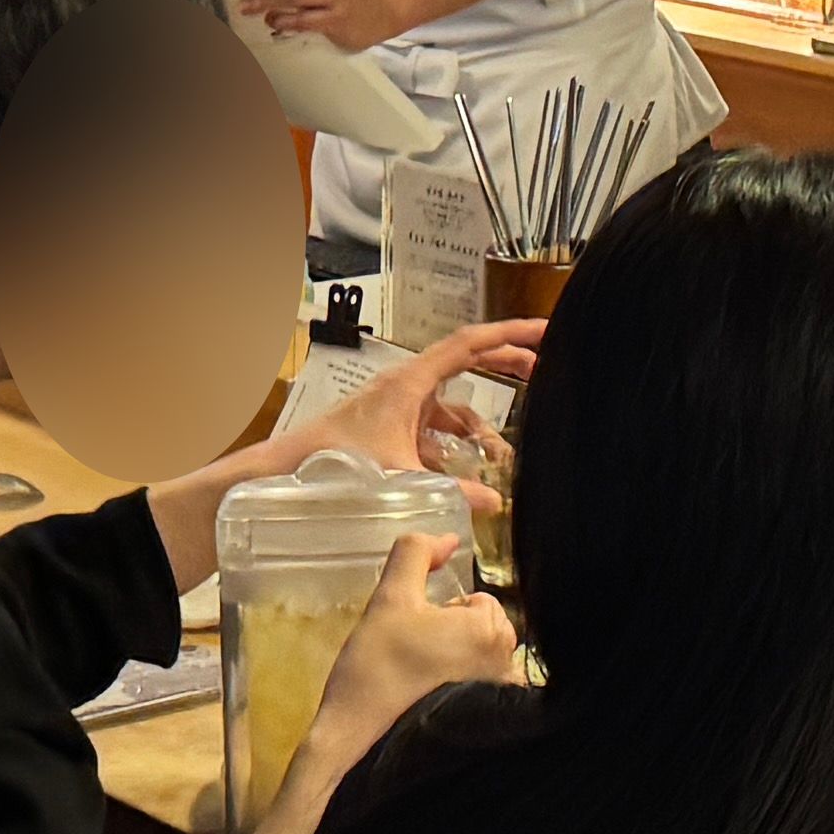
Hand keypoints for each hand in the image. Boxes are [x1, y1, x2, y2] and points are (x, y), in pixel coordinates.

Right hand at [302, 532, 523, 776]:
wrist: (366, 743)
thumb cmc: (378, 670)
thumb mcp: (389, 600)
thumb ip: (414, 554)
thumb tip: (446, 538)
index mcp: (490, 628)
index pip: (474, 600)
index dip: (439, 612)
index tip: (411, 635)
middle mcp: (509, 663)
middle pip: (480, 630)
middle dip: (449, 638)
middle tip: (410, 657)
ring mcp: (501, 698)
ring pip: (479, 662)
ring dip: (454, 666)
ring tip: (417, 684)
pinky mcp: (491, 727)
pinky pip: (481, 694)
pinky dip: (463, 696)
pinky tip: (432, 707)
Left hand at [323, 316, 540, 523]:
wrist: (289, 468)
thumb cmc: (335, 459)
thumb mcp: (400, 476)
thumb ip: (451, 491)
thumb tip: (495, 503)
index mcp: (412, 381)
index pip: (471, 344)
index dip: (510, 334)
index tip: (544, 330)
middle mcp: (409, 386)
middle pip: (468, 363)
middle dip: (506, 364)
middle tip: (544, 370)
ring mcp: (401, 406)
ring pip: (454, 407)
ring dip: (480, 426)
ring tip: (505, 454)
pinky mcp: (394, 428)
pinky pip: (435, 431)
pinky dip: (455, 447)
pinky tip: (470, 475)